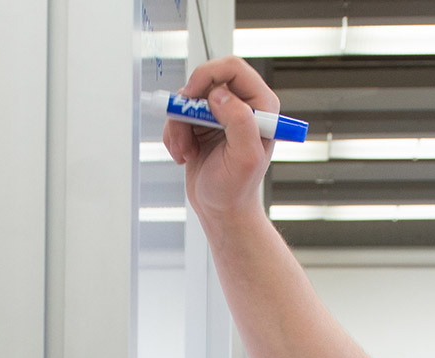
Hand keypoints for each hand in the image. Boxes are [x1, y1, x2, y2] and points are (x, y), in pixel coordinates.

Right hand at [164, 56, 280, 221]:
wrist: (221, 210)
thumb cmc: (236, 189)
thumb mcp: (244, 158)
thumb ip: (239, 122)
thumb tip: (220, 95)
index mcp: (261, 107)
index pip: (233, 69)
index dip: (208, 75)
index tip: (192, 95)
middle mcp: (241, 105)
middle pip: (205, 79)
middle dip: (187, 105)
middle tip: (183, 127)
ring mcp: (219, 114)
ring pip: (186, 99)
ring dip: (177, 126)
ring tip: (185, 151)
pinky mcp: (200, 124)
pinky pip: (176, 115)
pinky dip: (173, 135)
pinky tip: (183, 155)